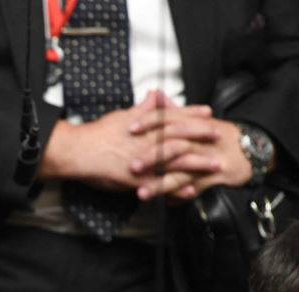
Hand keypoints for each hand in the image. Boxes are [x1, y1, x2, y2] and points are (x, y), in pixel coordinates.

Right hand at [39, 91, 206, 190]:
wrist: (78, 152)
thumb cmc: (97, 134)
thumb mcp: (122, 116)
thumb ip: (142, 108)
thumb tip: (154, 94)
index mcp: (146, 124)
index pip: (174, 115)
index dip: (193, 113)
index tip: (208, 112)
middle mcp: (149, 140)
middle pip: (182, 136)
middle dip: (203, 137)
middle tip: (220, 137)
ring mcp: (145, 160)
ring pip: (177, 160)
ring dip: (198, 163)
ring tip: (215, 165)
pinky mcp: (136, 178)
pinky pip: (161, 184)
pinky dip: (176, 187)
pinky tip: (189, 191)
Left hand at [129, 107, 252, 200]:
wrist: (254, 148)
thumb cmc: (217, 136)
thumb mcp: (197, 120)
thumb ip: (173, 110)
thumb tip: (153, 94)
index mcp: (195, 123)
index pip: (170, 119)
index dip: (150, 122)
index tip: (130, 128)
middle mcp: (201, 139)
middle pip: (176, 145)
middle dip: (153, 156)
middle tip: (132, 166)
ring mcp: (210, 157)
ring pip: (184, 170)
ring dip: (162, 183)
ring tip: (142, 193)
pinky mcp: (219, 175)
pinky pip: (199, 186)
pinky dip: (183, 195)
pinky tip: (168, 203)